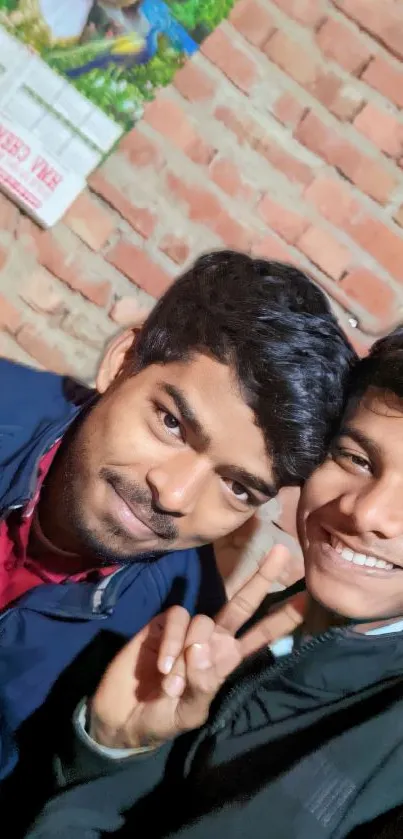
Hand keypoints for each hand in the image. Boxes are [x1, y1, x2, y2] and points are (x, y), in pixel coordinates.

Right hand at [90, 545, 305, 749]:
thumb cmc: (162, 719)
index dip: (282, 619)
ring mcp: (187, 630)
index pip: (259, 636)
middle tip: (281, 552)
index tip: (307, 599)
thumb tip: (207, 649)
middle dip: (262, 579)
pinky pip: (177, 619)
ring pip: (205, 620)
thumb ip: (203, 684)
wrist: (120, 718)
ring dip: (190, 652)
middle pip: (241, 605)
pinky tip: (162, 667)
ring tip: (171, 683)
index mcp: (226, 661)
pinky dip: (173, 643)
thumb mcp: (190, 712)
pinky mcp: (162, 625)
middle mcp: (211, 639)